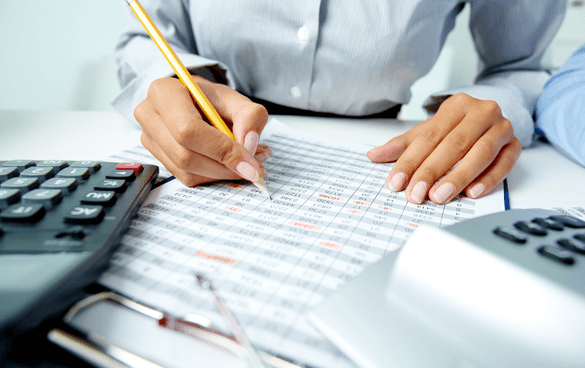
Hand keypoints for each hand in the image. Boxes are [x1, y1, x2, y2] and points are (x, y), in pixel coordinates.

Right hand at [134, 75, 270, 185]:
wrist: (194, 102)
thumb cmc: (211, 99)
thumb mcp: (235, 99)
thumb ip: (250, 116)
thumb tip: (248, 145)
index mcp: (164, 93)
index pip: (188, 130)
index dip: (221, 150)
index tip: (250, 163)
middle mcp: (149, 116)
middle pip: (185, 156)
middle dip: (224, 167)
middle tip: (255, 166)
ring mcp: (149, 139)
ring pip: (187, 171)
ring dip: (222, 173)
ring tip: (247, 162)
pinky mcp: (158, 158)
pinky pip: (187, 177)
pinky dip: (214, 175)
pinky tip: (230, 164)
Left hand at [367, 93, 520, 203]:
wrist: (491, 117)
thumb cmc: (457, 127)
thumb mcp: (429, 132)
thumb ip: (403, 145)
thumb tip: (373, 155)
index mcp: (456, 106)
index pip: (429, 136)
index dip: (410, 161)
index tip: (396, 182)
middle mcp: (481, 112)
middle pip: (454, 144)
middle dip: (432, 171)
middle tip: (416, 194)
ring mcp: (502, 128)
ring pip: (481, 153)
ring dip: (459, 177)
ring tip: (439, 196)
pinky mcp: (515, 145)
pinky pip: (504, 163)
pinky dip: (489, 179)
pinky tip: (472, 193)